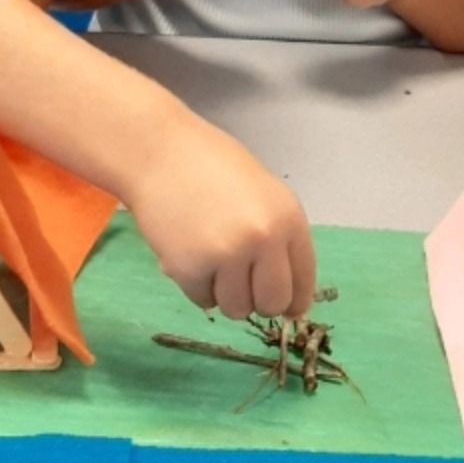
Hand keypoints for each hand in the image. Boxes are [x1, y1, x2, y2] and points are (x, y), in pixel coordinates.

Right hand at [124, 118, 316, 318]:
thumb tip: (289, 293)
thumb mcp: (263, 194)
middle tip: (241, 281)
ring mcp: (228, 255)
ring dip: (224, 294)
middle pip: (273, 304)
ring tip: (211, 258)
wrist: (160, 152)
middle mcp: (264, 239)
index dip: (293, 300)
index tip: (286, 308)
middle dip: (258, 301)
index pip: (303, 281)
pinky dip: (196, 286)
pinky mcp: (190, 268)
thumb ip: (277, 236)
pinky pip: (203, 301)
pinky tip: (189, 251)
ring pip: (237, 309)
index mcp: (289, 218)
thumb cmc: (212, 166)